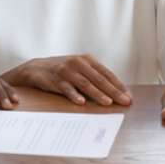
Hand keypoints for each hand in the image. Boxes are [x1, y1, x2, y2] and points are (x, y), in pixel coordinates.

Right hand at [1, 55, 131, 106]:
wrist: (36, 68)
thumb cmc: (62, 70)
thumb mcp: (79, 68)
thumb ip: (93, 76)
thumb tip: (114, 92)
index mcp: (87, 60)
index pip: (107, 74)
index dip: (118, 85)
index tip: (128, 96)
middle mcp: (78, 63)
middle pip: (99, 79)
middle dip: (113, 91)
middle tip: (124, 102)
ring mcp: (67, 71)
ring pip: (85, 84)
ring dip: (97, 94)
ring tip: (107, 103)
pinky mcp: (56, 79)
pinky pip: (66, 88)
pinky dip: (74, 95)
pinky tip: (81, 102)